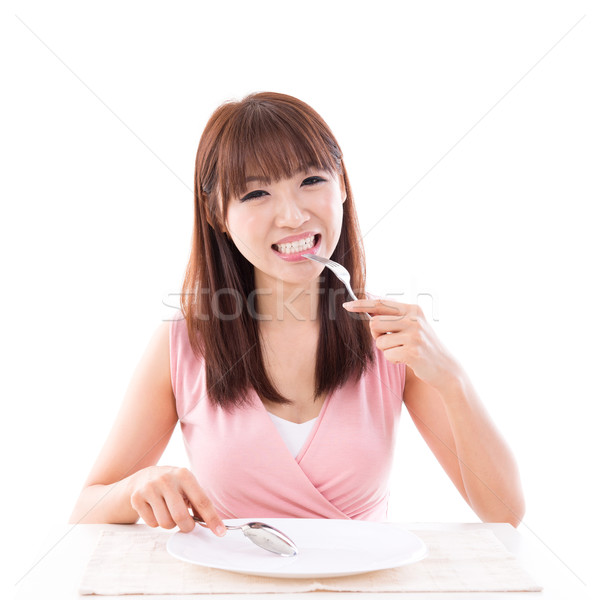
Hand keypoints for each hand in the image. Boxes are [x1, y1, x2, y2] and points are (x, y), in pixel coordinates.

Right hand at [129, 466, 225, 535]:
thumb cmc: (172, 485)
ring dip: (170, 524)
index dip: (212, 519)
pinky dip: (156, 522)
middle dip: (187, 526)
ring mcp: (150, 488)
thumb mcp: (187, 486)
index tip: (220, 532)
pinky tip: (156, 510)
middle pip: (181, 517)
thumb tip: (213, 525)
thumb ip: (199, 503)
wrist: (144, 477)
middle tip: (187, 524)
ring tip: (169, 512)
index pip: (202, 501)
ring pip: (166, 523)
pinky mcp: (137, 498)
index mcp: (184, 474)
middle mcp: (167, 479)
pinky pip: (152, 524)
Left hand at [343, 298, 460, 390]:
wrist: (445, 368)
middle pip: (375, 323)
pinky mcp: (413, 351)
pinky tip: (407, 359)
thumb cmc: (424, 346)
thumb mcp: (412, 326)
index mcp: (413, 309)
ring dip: (386, 349)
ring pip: (379, 341)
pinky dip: (393, 360)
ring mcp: (414, 335)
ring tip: (402, 350)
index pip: (381, 303)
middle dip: (376, 335)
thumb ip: (394, 318)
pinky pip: (388, 355)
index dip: (362, 304)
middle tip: (390, 341)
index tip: (347, 305)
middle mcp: (414, 319)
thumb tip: (369, 313)